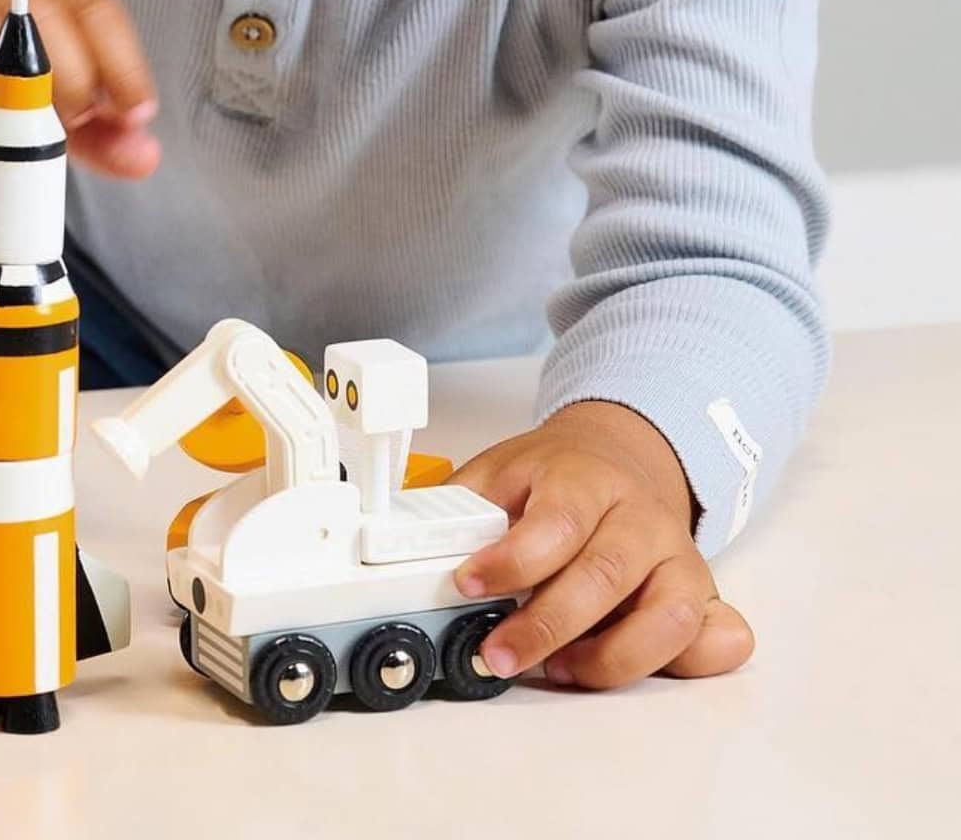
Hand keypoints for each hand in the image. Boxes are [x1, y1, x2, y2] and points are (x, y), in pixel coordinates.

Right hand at [0, 0, 159, 185]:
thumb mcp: (60, 119)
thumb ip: (103, 136)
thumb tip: (144, 157)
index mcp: (52, 1)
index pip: (96, 9)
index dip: (122, 60)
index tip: (134, 111)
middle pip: (42, 9)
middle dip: (69, 68)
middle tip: (74, 118)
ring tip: (12, 117)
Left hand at [445, 400, 753, 689]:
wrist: (620, 455)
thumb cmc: (556, 474)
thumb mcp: (501, 471)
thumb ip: (461, 509)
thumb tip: (406, 545)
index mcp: (584, 478)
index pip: (557, 522)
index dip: (513, 560)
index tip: (467, 583)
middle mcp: (639, 516)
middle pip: (606, 575)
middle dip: (547, 626)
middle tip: (497, 653)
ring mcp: (676, 556)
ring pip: (667, 616)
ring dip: (611, 657)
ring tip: (559, 669)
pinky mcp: (702, 593)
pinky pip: (719, 636)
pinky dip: (691, 662)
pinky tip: (642, 667)